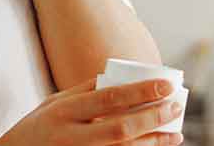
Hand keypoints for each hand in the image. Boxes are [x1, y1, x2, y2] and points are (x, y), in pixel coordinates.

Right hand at [0, 77, 183, 145]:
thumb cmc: (37, 128)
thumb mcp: (55, 103)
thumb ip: (85, 90)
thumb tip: (121, 75)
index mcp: (64, 110)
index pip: (109, 97)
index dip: (141, 91)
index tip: (166, 84)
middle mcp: (71, 136)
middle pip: (121, 128)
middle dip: (153, 118)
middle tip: (176, 106)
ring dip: (153, 143)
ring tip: (175, 134)